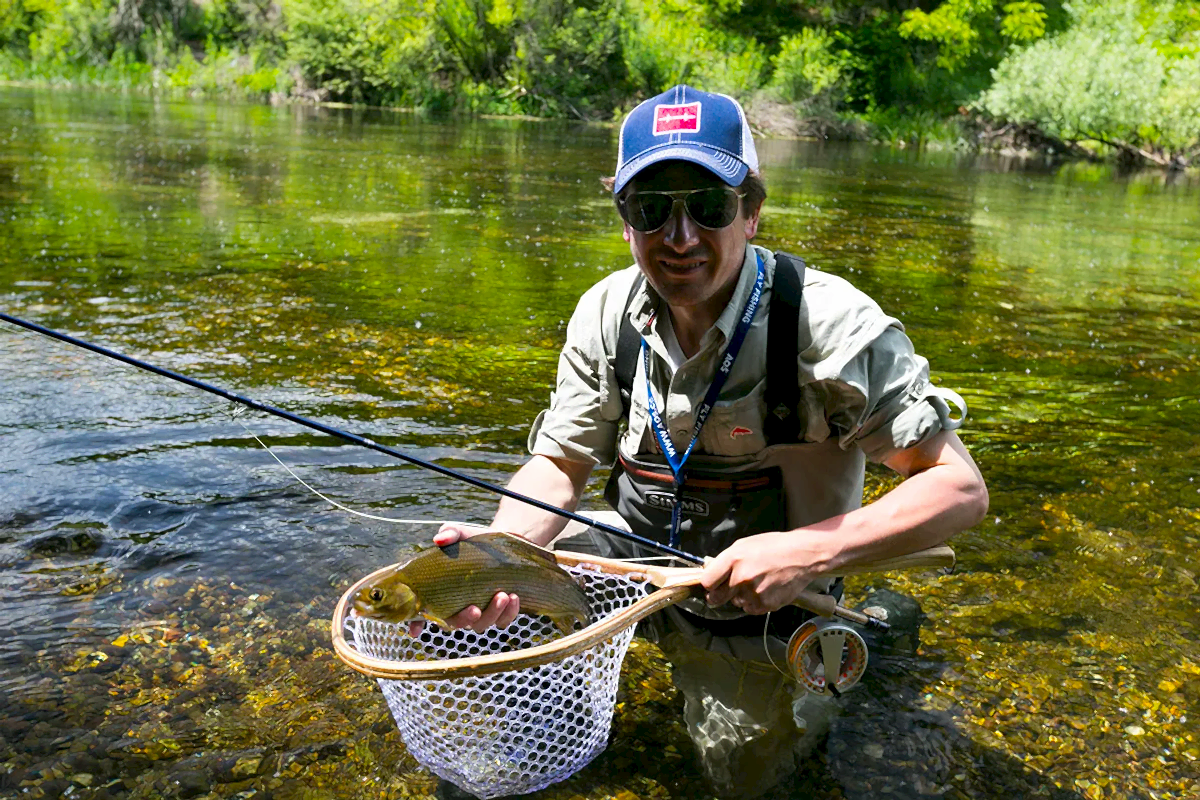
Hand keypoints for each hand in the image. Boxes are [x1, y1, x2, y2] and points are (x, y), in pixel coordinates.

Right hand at [406, 523, 523, 636]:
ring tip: (503, 595)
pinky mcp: (500, 613)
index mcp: (440, 593)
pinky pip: (503, 621)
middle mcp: (457, 607)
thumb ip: (449, 533)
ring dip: (492, 614)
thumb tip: (440, 539)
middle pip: (455, 624)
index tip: (415, 631)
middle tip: (475, 609)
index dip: (416, 624)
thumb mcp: (461, 534)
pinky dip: (509, 613)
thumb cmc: (473, 542)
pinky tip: (513, 597)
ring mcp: (479, 613)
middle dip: (465, 619)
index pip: (424, 612)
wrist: (502, 546)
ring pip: (481, 624)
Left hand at [698, 532, 827, 614]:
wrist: (802, 556)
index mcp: (733, 559)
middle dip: (719, 595)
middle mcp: (741, 578)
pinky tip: (765, 589)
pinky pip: (751, 609)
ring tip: (756, 583)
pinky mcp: (766, 605)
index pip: (707, 582)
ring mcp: (753, 593)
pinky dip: (754, 602)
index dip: (709, 584)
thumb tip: (709, 571)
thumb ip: (725, 560)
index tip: (713, 584)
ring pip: (736, 603)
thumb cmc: (773, 547)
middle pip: (716, 598)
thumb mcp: (744, 544)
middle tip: (729, 588)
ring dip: (741, 597)